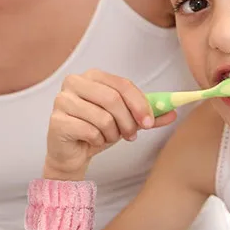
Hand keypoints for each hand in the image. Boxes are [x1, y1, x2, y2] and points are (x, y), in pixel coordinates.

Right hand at [45, 69, 176, 179]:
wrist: (72, 153)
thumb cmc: (97, 130)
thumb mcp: (126, 120)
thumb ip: (148, 114)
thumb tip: (173, 112)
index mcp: (92, 75)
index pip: (122, 84)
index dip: (139, 103)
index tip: (150, 122)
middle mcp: (74, 82)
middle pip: (112, 99)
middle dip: (128, 121)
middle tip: (132, 136)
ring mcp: (62, 100)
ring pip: (102, 117)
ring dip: (112, 133)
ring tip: (108, 137)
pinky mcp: (57, 120)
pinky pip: (89, 131)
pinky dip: (97, 140)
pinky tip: (92, 141)